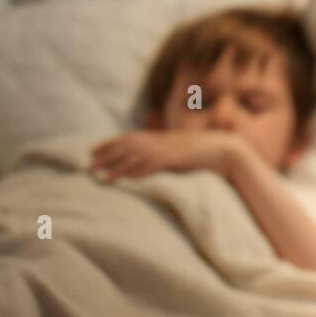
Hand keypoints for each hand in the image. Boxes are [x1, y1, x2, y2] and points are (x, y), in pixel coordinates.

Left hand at [89, 130, 246, 181]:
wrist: (227, 150)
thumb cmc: (206, 153)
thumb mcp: (180, 150)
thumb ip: (164, 153)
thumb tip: (150, 161)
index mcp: (160, 137)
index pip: (128, 137)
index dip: (109, 143)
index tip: (92, 150)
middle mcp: (161, 140)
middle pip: (127, 146)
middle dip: (106, 155)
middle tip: (88, 165)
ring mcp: (168, 149)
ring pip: (136, 156)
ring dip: (117, 166)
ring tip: (102, 176)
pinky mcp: (177, 158)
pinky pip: (154, 164)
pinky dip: (139, 171)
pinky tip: (128, 179)